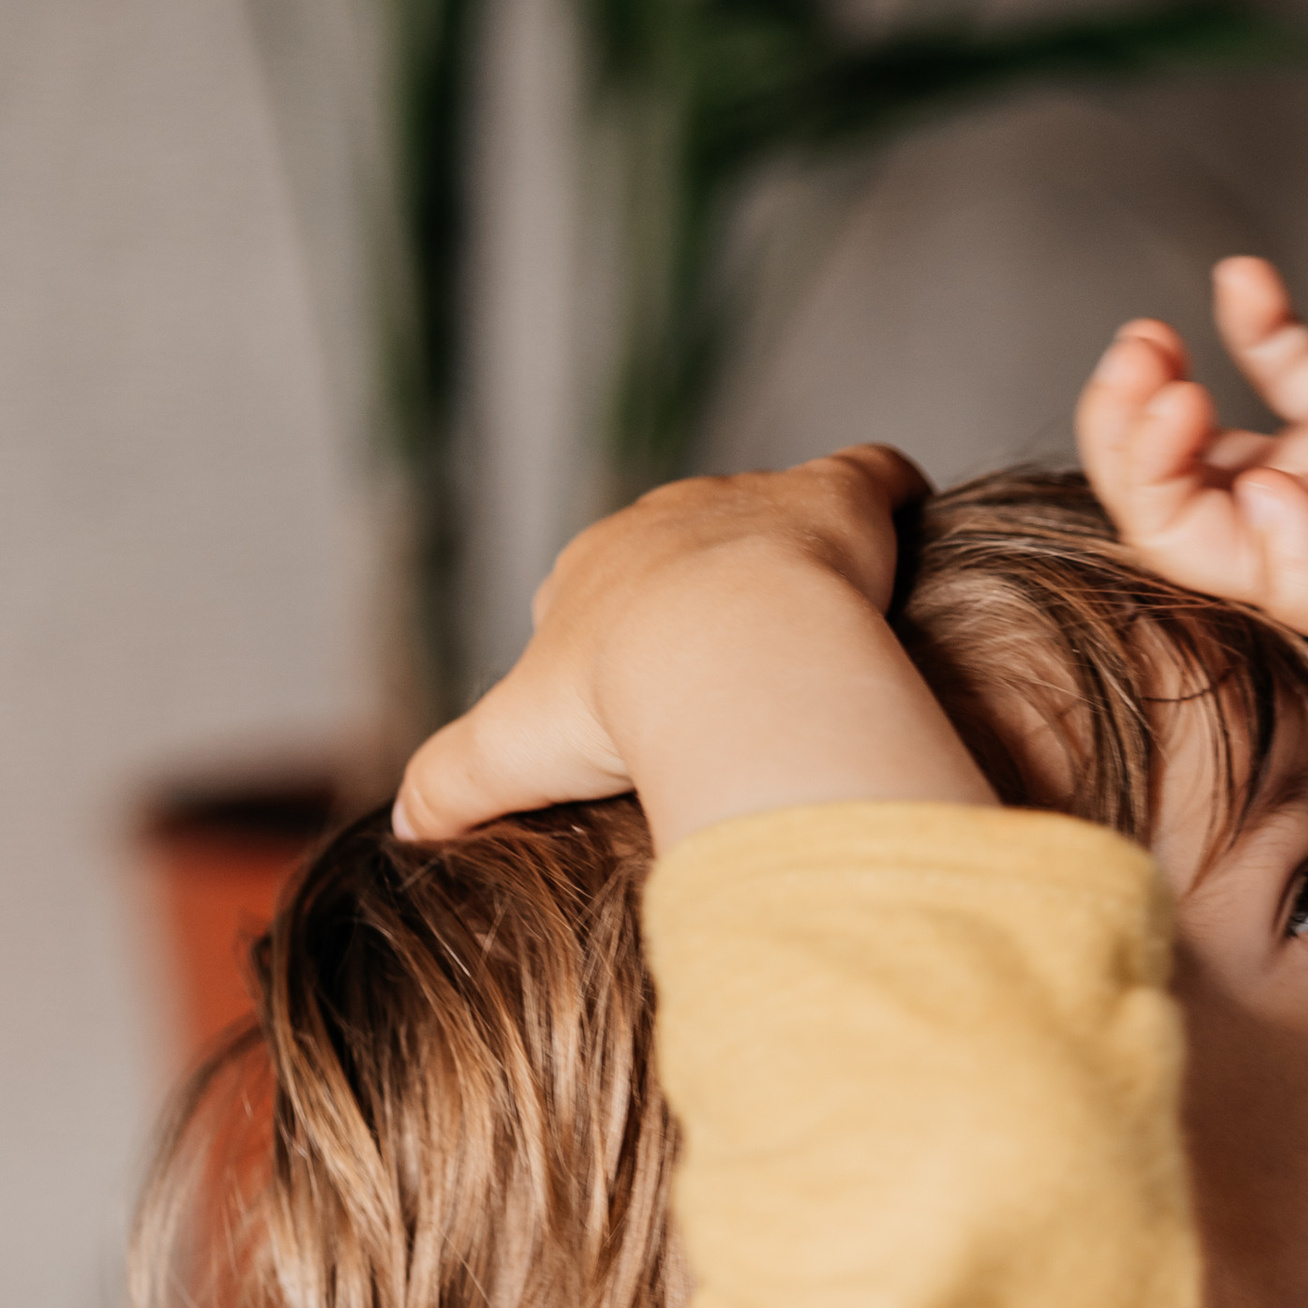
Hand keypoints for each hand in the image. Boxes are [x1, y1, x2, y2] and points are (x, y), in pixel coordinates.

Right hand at [394, 445, 985, 850]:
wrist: (714, 653)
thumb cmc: (611, 707)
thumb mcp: (508, 757)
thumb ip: (449, 788)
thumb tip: (398, 834)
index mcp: (589, 574)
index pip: (597, 594)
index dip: (628, 644)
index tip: (660, 700)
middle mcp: (664, 522)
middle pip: (685, 553)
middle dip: (711, 601)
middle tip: (754, 676)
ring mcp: (751, 505)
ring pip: (773, 518)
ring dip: (800, 561)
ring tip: (834, 632)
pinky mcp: (835, 501)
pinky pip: (873, 473)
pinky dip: (891, 496)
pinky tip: (910, 538)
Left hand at [1075, 258, 1307, 684]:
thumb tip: (1249, 495)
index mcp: (1288, 580)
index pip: (1172, 531)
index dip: (1147, 467)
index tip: (1183, 405)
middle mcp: (1292, 521)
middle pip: (1167, 477)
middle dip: (1127, 419)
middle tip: (1141, 357)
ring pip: (1207, 421)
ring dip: (1162, 378)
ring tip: (1151, 338)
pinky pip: (1290, 359)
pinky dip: (1255, 318)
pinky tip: (1242, 276)